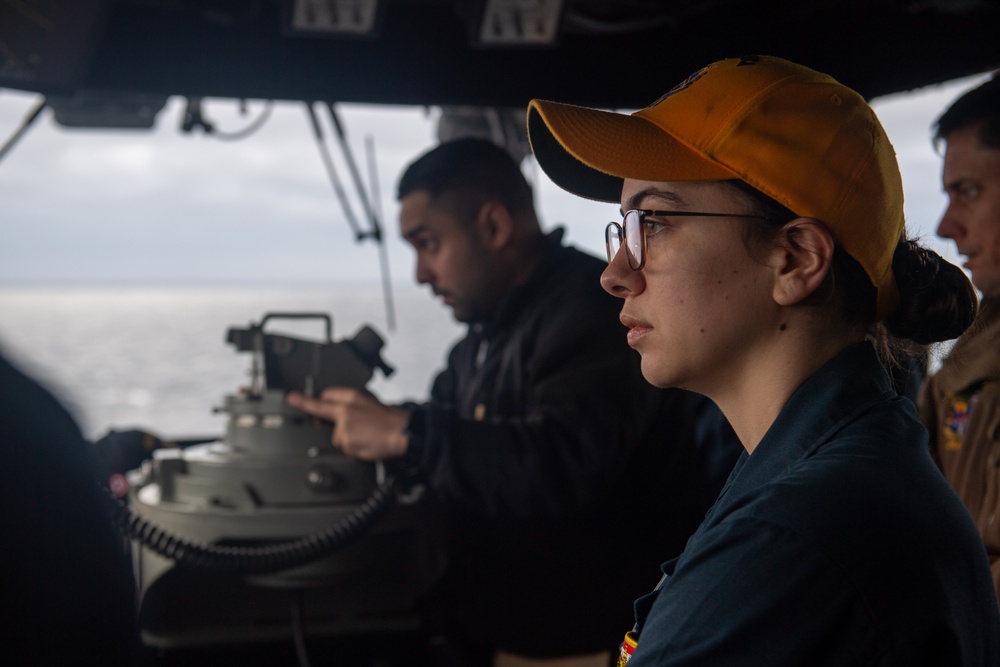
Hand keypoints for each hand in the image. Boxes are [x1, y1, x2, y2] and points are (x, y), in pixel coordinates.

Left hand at [286, 387, 408, 460]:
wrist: (402, 433)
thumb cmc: (390, 420)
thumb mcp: (370, 402)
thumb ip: (350, 404)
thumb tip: (334, 406)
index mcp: (351, 398)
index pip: (325, 396)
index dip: (309, 398)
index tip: (293, 397)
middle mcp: (345, 410)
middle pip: (323, 414)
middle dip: (318, 414)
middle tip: (307, 406)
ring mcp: (344, 427)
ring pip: (337, 437)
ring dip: (348, 439)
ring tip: (366, 437)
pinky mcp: (346, 442)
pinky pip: (345, 448)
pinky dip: (354, 449)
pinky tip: (366, 444)